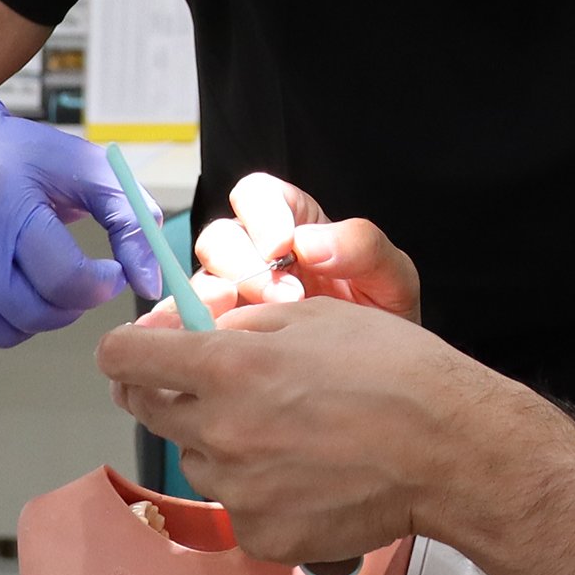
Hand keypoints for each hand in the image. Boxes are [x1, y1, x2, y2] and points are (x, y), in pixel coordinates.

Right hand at [0, 81, 164, 351]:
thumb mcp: (82, 168)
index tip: (105, 275)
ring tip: (27, 278)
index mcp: (5, 199)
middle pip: (27, 312)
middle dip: (63, 308)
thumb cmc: (15, 157)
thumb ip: (129, 220)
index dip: (96, 287)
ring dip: (25, 319)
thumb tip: (151, 283)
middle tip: (69, 284)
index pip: (61, 277)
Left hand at [98, 297, 525, 564]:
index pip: (124, 358)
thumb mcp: (314, 316)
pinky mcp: (262, 536)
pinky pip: (238, 508)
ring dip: (218, 445)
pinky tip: (304, 477)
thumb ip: (243, 326)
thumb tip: (201, 332)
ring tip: (283, 435)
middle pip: (149, 412)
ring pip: (196, 462)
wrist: (449, 452)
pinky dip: (258, 493)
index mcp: (227, 369)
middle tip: (215, 388)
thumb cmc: (393, 372)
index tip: (137, 352)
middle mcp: (220, 433)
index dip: (126, 350)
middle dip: (169, 393)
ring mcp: (239, 492)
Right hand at [149, 171, 422, 325]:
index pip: (257, 195)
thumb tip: (311, 244)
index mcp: (293, 223)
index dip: (261, 213)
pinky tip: (196, 345)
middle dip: (243, 265)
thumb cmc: (382, 319)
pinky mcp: (219, 334)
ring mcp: (232, 295)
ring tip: (241, 325)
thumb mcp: (391, 279)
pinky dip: (183, 331)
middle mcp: (253, 254)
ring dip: (214, 300)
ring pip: (200, 281)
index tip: (282, 245)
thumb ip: (364, 249)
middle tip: (283, 297)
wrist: (381, 379)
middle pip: (220, 238)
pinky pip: (187, 325)